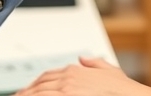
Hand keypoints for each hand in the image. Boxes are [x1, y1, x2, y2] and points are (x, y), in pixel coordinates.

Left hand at [14, 57, 150, 94]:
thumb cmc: (124, 90)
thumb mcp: (110, 71)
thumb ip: (94, 64)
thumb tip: (83, 58)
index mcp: (75, 71)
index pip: (47, 76)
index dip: (34, 84)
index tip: (26, 90)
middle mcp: (68, 79)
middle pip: (39, 85)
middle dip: (26, 91)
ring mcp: (67, 91)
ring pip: (39, 93)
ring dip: (27, 95)